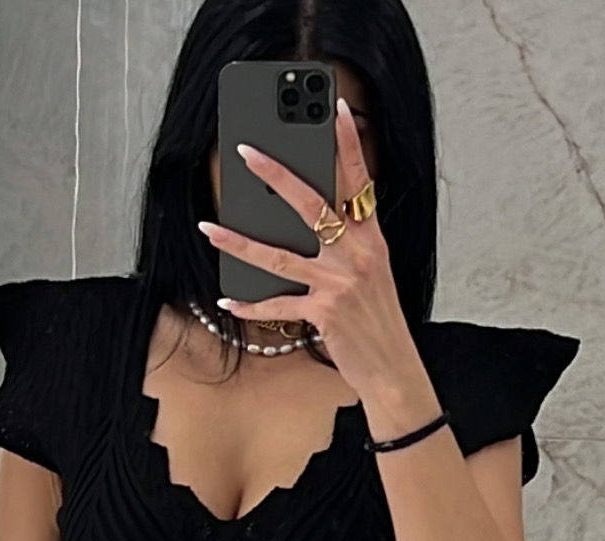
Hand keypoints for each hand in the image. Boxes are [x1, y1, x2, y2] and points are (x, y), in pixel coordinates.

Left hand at [198, 96, 433, 417]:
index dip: (348, 142)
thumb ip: (348, 245)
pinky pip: (277, 305)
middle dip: (276, 175)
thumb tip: (308, 226)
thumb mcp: (373, 274)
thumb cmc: (379, 322)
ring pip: (279, 255)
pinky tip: (227, 302)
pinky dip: (250, 306)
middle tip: (248, 152)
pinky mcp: (324, 313)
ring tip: (210, 228)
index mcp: (372, 239)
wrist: (394, 369)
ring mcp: (339, 282)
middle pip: (310, 204)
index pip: (360, 180)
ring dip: (238, 242)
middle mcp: (356, 254)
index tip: (335, 107)